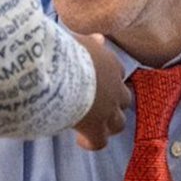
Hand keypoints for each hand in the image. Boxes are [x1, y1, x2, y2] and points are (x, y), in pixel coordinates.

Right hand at [70, 32, 129, 150]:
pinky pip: (99, 142)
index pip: (118, 74)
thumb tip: (99, 37)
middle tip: (98, 105)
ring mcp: (108, 110)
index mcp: (110, 64)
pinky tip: (80, 140)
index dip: (109, 80)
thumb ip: (91, 42)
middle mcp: (114, 88)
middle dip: (114, 103)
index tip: (97, 83)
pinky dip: (91, 142)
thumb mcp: (78, 40)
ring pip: (119, 123)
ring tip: (93, 125)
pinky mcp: (96, 128)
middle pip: (124, 99)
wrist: (56, 73)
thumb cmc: (62, 53)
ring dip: (108, 124)